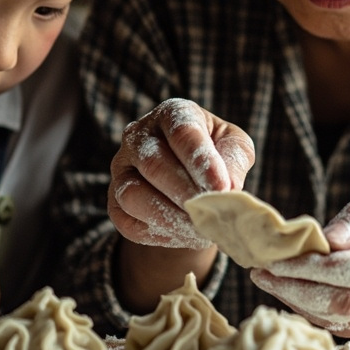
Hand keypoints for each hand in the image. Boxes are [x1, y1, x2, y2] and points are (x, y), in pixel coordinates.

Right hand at [109, 98, 254, 249]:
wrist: (191, 181)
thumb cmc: (216, 155)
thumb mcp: (234, 146)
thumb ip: (234, 159)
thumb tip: (228, 187)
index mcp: (171, 114)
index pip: (182, 131)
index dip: (201, 161)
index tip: (222, 187)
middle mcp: (138, 136)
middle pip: (154, 164)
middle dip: (186, 193)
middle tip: (212, 213)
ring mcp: (121, 169)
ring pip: (133, 195)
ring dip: (170, 217)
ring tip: (200, 228)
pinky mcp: (114, 202)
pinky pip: (129, 223)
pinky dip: (159, 234)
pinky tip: (185, 235)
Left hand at [250, 183, 349, 338]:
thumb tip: (326, 238)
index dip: (314, 267)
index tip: (276, 258)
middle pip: (346, 301)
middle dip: (295, 289)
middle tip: (260, 272)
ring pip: (342, 320)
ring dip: (298, 303)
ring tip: (269, 280)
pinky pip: (346, 328)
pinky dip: (313, 312)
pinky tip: (293, 293)